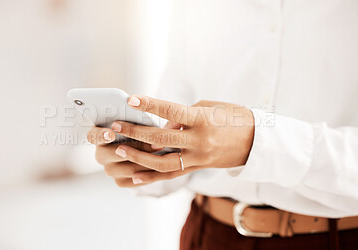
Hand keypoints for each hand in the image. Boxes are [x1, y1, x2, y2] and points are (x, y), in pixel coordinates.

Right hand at [87, 127, 158, 187]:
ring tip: (164, 151)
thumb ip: (138, 120)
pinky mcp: (120, 181)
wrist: (145, 149)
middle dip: (135, 148)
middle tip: (155, 144)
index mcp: (99, 136)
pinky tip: (163, 165)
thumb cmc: (139, 128)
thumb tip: (153, 114)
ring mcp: (110, 170)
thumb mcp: (138, 121)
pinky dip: (150, 173)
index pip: (93, 136)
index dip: (101, 136)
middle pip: (111, 154)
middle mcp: (101, 154)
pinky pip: (135, 180)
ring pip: (128, 168)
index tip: (111, 134)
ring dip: (148, 160)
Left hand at [110, 96, 254, 184]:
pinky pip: (171, 175)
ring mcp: (198, 158)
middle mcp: (199, 141)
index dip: (150, 105)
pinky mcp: (197, 168)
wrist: (256, 141)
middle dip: (135, 132)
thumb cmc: (233, 117)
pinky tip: (134, 176)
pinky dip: (151, 177)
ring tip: (120, 150)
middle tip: (115, 126)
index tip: (131, 99)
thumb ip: (183, 116)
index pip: (171, 110)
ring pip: (162, 163)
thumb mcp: (210, 108)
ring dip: (138, 157)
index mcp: (203, 120)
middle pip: (161, 138)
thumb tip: (162, 125)